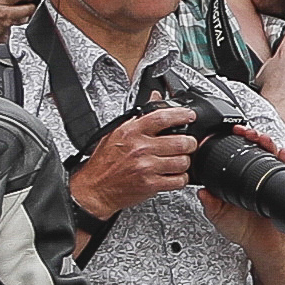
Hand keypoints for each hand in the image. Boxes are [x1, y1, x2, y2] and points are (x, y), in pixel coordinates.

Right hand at [70, 105, 197, 220]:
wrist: (94, 189)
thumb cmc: (104, 162)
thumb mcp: (116, 132)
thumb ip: (138, 116)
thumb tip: (155, 96)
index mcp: (132, 132)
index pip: (162, 117)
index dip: (181, 115)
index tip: (189, 115)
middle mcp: (140, 148)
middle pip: (180, 141)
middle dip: (189, 143)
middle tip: (188, 143)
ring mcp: (146, 167)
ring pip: (183, 161)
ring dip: (185, 161)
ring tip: (179, 160)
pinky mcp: (151, 184)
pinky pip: (178, 180)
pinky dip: (180, 178)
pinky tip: (174, 174)